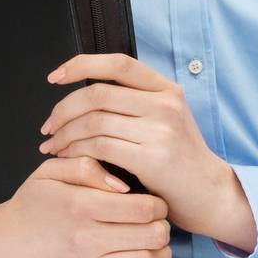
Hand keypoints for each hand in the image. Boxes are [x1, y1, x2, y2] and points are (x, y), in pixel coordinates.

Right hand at [0, 155, 178, 257]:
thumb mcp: (49, 172)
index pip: (142, 207)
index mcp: (80, 206)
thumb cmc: (28, 208)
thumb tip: (124, 186)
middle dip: (163, 226)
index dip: (158, 204)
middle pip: (151, 235)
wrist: (1, 249)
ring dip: (163, 252)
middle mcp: (86, 240)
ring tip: (158, 243)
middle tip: (158, 222)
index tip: (155, 203)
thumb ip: (87, 166)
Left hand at [39, 52, 255, 249]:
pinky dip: (76, 152)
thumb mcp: (166, 120)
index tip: (55, 77)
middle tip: (47, 127)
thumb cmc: (180, 160)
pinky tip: (69, 159)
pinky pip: (100, 147)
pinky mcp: (153, 158)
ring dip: (65, 134)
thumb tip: (85, 93)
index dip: (81, 65)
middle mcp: (165, 104)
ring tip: (53, 147)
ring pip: (94, 121)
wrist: (210, 194)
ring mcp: (161, 130)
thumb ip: (134, 103)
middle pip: (97, 94)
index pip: (117, 63)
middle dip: (63, 109)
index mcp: (167, 89)